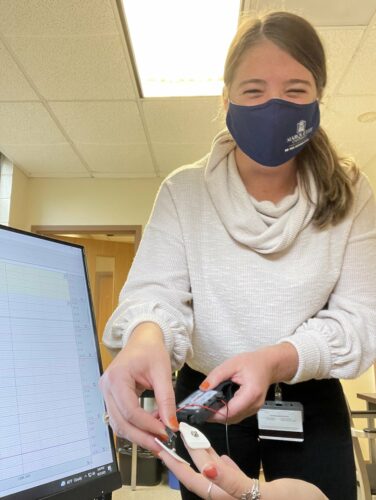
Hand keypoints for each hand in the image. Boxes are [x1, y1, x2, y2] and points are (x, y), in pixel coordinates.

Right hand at [99, 322, 177, 451]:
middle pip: (121, 422)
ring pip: (119, 425)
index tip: (165, 433)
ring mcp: (107, 393)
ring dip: (138, 435)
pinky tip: (151, 429)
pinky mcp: (112, 398)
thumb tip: (171, 424)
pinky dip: (135, 427)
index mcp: (117, 377)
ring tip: (158, 440)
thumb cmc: (150, 349)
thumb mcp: (162, 372)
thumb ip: (166, 399)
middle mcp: (107, 387)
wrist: (143, 339)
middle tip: (161, 446)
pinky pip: (121, 418)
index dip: (147, 425)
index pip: (130, 410)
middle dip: (142, 437)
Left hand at [157, 438, 326, 498]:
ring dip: (198, 457)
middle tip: (164, 440)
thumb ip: (233, 482)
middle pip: (199, 478)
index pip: (197, 481)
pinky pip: (228, 478)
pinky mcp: (252, 492)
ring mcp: (240, 496)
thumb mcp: (267, 496)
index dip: (180, 463)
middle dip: (181, 459)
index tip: (166, 444)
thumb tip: (207, 467)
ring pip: (212, 475)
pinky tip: (215, 455)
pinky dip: (219, 464)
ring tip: (185, 440)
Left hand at [200, 343, 297, 423]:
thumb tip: (203, 388)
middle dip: (214, 415)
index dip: (214, 413)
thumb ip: (216, 376)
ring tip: (206, 406)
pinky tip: (217, 405)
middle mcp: (254, 405)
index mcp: (251, 393)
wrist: (268, 364)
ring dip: (219, 415)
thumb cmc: (253, 363)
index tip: (201, 409)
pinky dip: (226, 412)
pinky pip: (236, 415)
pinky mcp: (251, 409)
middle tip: (200, 407)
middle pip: (231, 418)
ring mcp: (254, 409)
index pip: (230, 411)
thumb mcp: (232, 364)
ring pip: (233, 419)